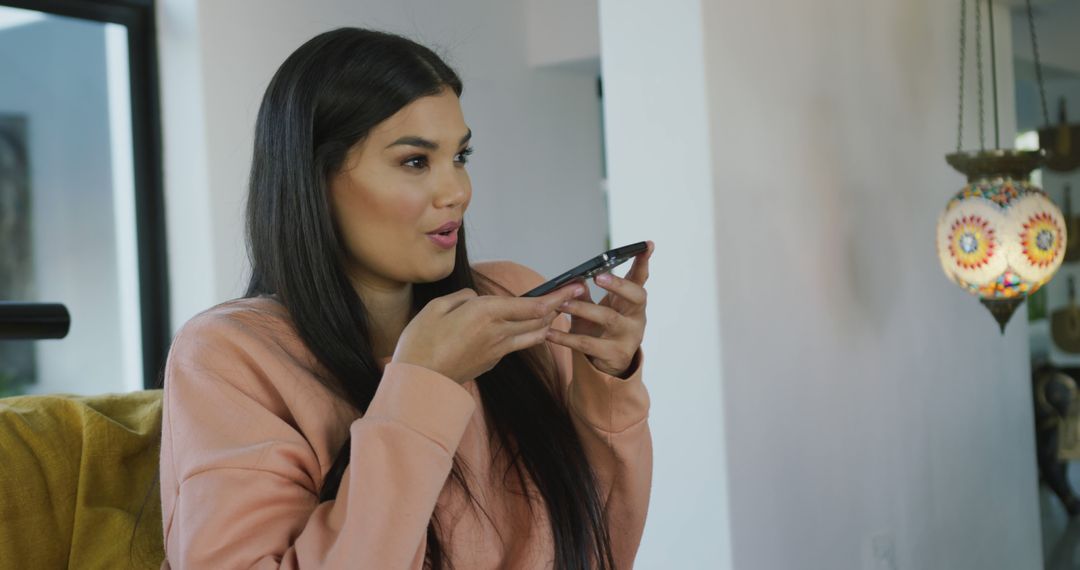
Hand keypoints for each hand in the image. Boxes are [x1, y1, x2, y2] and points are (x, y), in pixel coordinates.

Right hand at [391, 283, 584, 383]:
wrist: (420, 382)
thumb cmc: (421, 342)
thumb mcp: (437, 307)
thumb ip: (464, 298)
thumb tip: (477, 300)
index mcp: (486, 314)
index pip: (534, 305)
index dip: (558, 295)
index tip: (574, 286)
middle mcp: (498, 332)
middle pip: (541, 320)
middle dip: (560, 305)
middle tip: (574, 294)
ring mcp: (498, 350)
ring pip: (534, 335)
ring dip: (548, 321)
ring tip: (557, 309)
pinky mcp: (493, 362)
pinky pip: (517, 344)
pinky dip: (530, 333)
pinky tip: (527, 327)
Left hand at [546, 240, 652, 377]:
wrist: (608, 365)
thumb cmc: (602, 329)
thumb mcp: (597, 309)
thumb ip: (586, 293)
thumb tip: (575, 279)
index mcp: (633, 302)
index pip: (641, 278)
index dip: (644, 261)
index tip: (647, 244)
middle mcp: (636, 317)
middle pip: (636, 296)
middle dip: (618, 284)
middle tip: (597, 276)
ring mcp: (629, 336)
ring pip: (608, 318)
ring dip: (582, 309)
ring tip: (560, 304)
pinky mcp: (615, 354)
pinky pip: (588, 344)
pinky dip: (566, 338)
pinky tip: (550, 333)